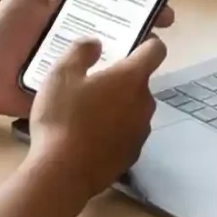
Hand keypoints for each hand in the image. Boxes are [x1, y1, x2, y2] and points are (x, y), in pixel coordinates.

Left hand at [0, 0, 173, 119]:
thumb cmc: (6, 30)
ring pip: (117, 53)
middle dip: (146, 19)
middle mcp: (84, 34)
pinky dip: (120, 76)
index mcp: (74, 10)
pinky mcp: (78, 86)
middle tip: (165, 19)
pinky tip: (136, 72)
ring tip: (154, 44)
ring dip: (137, 47)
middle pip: (122, 25)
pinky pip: (103, 80)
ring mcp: (83, 62)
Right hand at [22, 35, 169, 198]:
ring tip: (87, 114)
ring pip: (134, 109)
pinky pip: (127, 133)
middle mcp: (145, 103)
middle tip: (92, 83)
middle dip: (121, 80)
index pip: (156, 50)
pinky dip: (115, 131)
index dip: (147, 42)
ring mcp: (141, 132)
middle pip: (140, 82)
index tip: (131, 43)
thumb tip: (96, 43)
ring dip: (118, 107)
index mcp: (132, 78)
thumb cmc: (62, 119)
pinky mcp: (132, 155)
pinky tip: (90, 138)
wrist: (63, 174)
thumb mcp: (61, 76)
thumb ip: (80, 52)